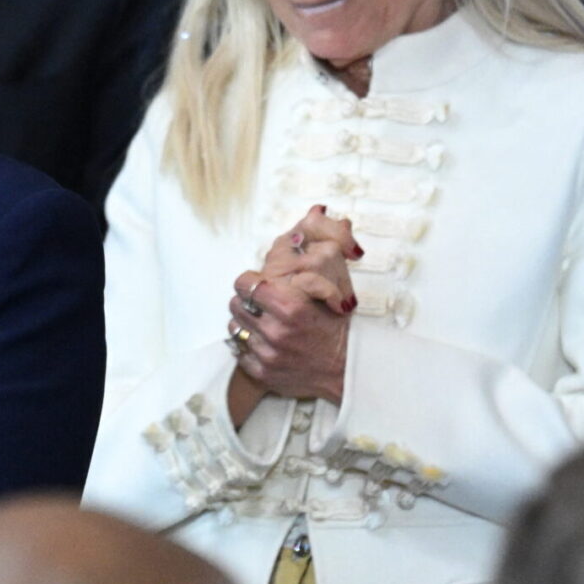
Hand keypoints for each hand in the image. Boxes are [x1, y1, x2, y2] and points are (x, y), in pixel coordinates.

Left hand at [223, 206, 356, 420]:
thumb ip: (320, 250)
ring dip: (247, 322)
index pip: (245, 283)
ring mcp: (268, 355)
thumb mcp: (334, 285)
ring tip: (266, 323)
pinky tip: (266, 342)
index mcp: (290, 306)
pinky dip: (249, 346)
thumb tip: (318, 210)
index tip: (263, 284)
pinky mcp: (262, 374)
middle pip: (236, 304)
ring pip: (235, 327)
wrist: (349, 371)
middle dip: (249, 301)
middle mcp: (276, 332)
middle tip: (265, 304)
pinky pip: (239, 352)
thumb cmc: (339, 325)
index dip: (252, 281)